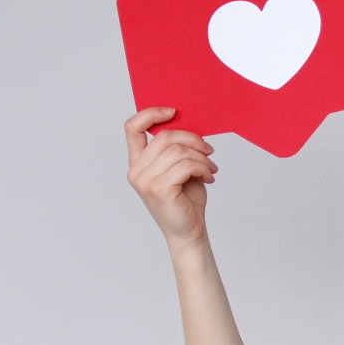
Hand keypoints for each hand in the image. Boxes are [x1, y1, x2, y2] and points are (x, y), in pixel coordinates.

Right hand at [125, 107, 217, 247]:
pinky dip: (203, 168)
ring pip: (178, 151)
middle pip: (165, 137)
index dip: (151, 114)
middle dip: (193, 139)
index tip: (174, 112)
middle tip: (209, 150)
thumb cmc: (185, 201)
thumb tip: (188, 125)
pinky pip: (186, 165)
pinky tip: (209, 177)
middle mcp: (136, 171)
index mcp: (138, 163)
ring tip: (210, 168)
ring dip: (201, 157)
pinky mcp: (159, 189)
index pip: (133, 128)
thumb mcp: (179, 168)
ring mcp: (145, 180)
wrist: (189, 232)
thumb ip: (176, 149)